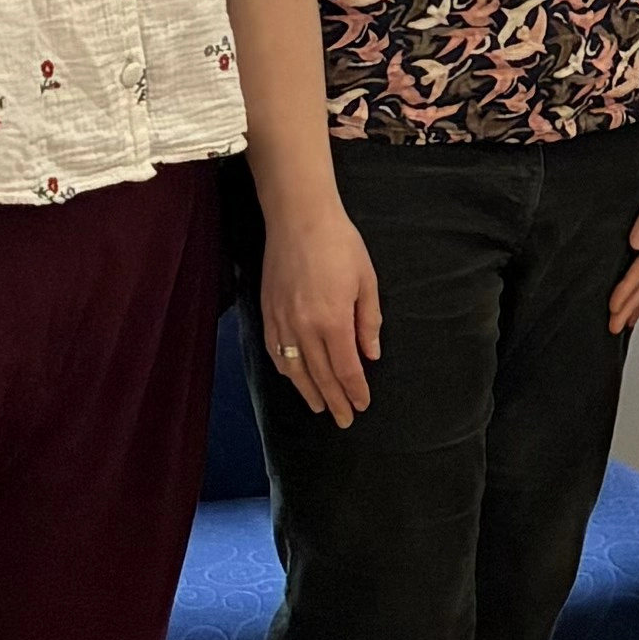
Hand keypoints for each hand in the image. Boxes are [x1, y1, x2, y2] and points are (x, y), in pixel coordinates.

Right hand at [258, 195, 381, 425]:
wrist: (298, 219)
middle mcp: (305, 328)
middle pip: (321, 375)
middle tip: (345, 419)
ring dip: (309, 392)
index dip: (355, 390)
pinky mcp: (268, 313)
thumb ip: (368, 322)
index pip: (346, 368)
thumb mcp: (366, 281)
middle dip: (335, 400)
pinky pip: (276, 352)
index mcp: (333, 321)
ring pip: (295, 369)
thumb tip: (371, 355)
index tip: (363, 404)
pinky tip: (294, 379)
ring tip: (321, 408)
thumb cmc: (339, 245)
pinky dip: (286, 371)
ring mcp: (282, 322)